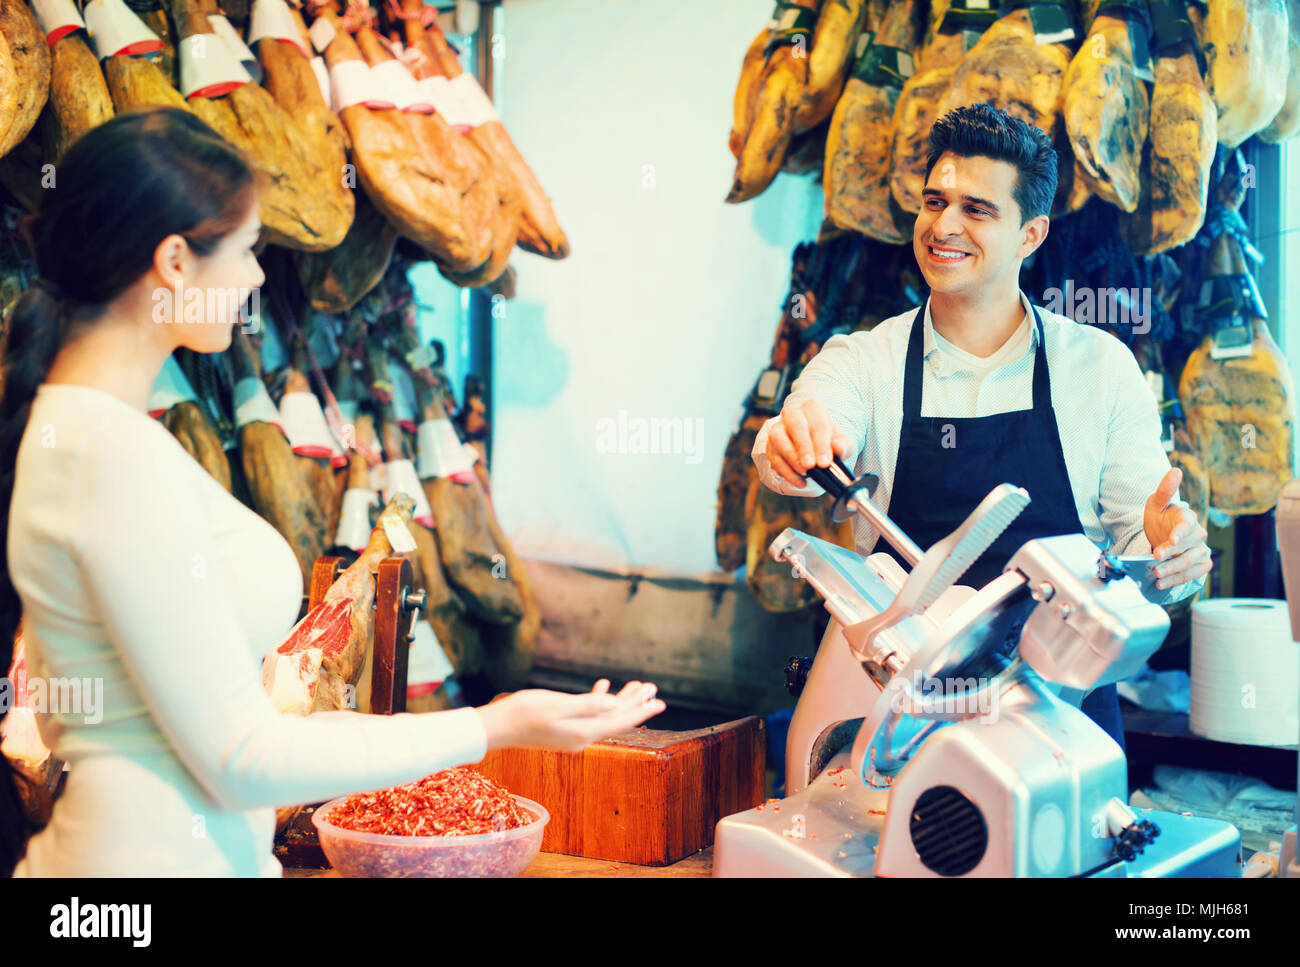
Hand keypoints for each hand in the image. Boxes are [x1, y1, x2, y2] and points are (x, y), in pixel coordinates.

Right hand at [476, 679, 665, 752]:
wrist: (498, 727)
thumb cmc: (524, 712)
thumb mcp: (558, 705)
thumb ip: (588, 705)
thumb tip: (616, 704)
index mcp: (584, 732)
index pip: (621, 721)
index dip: (642, 710)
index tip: (660, 702)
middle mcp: (582, 737)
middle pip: (616, 719)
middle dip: (636, 703)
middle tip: (653, 688)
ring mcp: (573, 734)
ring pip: (605, 715)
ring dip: (621, 700)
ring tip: (637, 686)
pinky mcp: (564, 728)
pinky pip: (590, 714)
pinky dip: (600, 700)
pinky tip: (604, 687)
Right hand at [765, 397, 851, 487]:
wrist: (815, 445)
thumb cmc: (829, 441)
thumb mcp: (841, 442)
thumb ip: (843, 445)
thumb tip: (838, 448)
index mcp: (812, 408)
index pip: (817, 423)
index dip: (821, 443)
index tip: (825, 462)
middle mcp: (792, 414)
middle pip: (795, 425)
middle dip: (803, 447)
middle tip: (811, 465)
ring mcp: (778, 428)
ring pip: (778, 439)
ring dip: (791, 457)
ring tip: (805, 472)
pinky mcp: (770, 445)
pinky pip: (774, 457)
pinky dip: (787, 472)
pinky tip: (800, 481)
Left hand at [1142, 468, 1210, 590]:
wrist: (1161, 534)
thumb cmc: (1159, 517)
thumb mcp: (1155, 503)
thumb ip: (1165, 490)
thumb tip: (1176, 470)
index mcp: (1188, 518)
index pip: (1187, 527)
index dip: (1179, 535)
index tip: (1169, 542)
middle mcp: (1198, 534)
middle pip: (1188, 548)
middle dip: (1170, 555)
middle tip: (1154, 560)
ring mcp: (1201, 550)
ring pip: (1190, 563)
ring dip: (1172, 570)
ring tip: (1155, 575)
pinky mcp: (1201, 564)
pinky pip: (1193, 574)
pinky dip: (1178, 580)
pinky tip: (1162, 584)